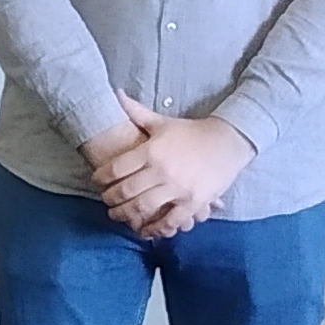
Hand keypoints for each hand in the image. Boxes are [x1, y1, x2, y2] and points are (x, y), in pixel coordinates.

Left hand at [88, 99, 254, 236]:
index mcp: (151, 151)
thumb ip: (137, 112)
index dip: (102, 177)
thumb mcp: (163, 122)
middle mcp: (162, 171)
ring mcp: (178, 188)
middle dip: (111, 199)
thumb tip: (116, 93)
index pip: (117, 168)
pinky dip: (155, 228)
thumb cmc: (192, 132)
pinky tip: (146, 231)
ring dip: (127, 215)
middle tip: (105, 202)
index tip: (97, 182)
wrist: (228, 141)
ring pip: (144, 208)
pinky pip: (170, 221)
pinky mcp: (193, 202)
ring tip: (119, 217)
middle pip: (126, 191)